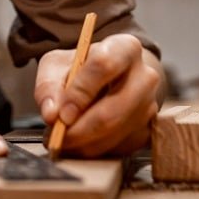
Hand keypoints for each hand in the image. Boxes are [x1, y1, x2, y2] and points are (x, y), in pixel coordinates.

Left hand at [35, 33, 161, 156]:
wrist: (112, 77)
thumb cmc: (83, 68)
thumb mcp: (58, 65)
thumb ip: (49, 85)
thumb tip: (51, 114)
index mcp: (125, 48)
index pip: (103, 66)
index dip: (80, 92)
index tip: (60, 113)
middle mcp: (144, 76)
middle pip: (113, 110)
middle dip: (79, 130)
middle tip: (56, 136)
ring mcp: (150, 105)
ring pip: (115, 134)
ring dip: (83, 144)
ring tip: (61, 140)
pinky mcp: (147, 130)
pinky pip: (119, 148)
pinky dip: (94, 150)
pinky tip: (79, 143)